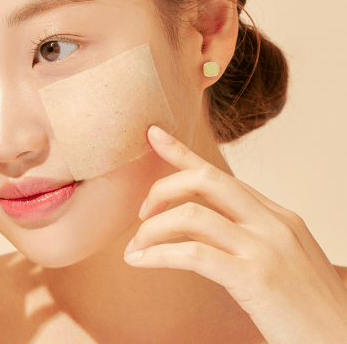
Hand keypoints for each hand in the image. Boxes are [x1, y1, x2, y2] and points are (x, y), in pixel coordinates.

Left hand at [124, 125, 346, 343]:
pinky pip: (193, 254)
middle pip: (204, 181)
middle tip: (141, 214)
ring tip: (134, 248)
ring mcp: (265, 248)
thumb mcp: (283, 260)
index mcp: (276, 216)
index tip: (153, 135)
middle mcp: (272, 222)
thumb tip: (201, 229)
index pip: (221, 174)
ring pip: (191, 216)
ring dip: (152, 229)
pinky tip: (141, 262)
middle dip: (162, 189)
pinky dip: (159, 254)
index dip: (182, 151)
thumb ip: (248, 236)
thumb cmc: (309, 310)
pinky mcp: (256, 279)